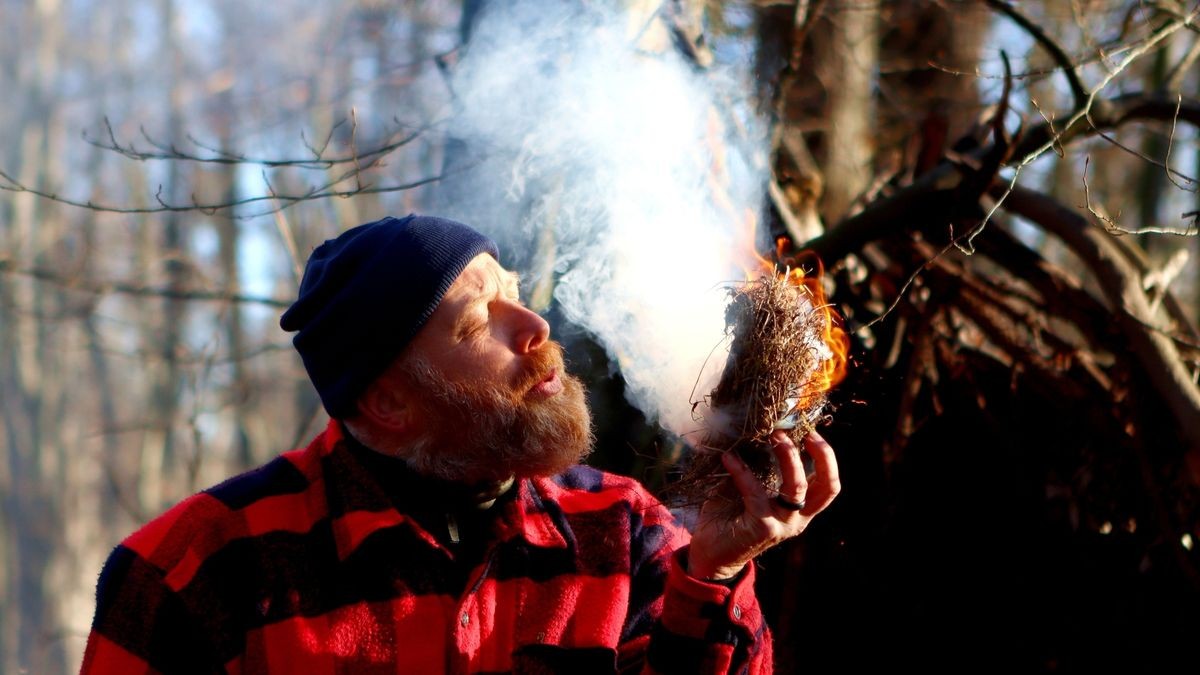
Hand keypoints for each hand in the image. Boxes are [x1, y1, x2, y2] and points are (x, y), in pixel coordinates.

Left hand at [687, 430, 839, 580]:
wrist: (712, 555)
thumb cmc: (731, 516)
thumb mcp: (752, 489)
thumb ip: (761, 468)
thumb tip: (759, 432)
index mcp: (801, 509)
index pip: (828, 484)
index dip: (827, 457)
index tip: (811, 431)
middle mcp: (798, 518)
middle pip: (827, 487)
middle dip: (821, 454)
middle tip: (798, 432)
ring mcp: (783, 525)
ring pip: (798, 488)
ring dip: (788, 457)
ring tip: (774, 436)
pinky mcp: (763, 528)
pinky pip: (756, 493)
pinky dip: (742, 471)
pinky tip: (729, 458)